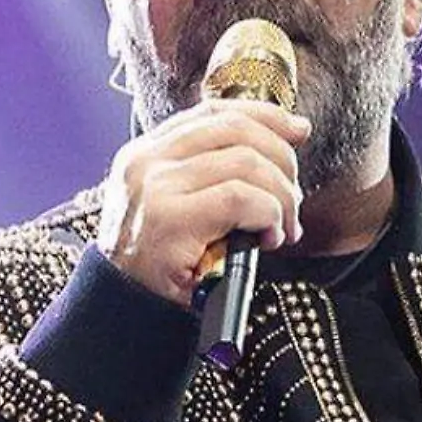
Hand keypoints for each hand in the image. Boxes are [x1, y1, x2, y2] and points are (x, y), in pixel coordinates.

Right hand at [98, 99, 310, 306]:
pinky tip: (268, 237)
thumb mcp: (178, 204)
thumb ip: (210, 172)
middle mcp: (146, 161)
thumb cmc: (162, 263)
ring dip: (282, 197)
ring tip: (282, 228)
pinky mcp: (169, 219)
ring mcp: (154, 187)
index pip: (213, 112)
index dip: (264, 115)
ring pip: (246, 163)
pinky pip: (241, 199)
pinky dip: (269, 215)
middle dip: (282, 160)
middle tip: (294, 200)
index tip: (298, 130)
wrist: (124, 309)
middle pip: (236, 130)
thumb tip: (284, 136)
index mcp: (146, 153)